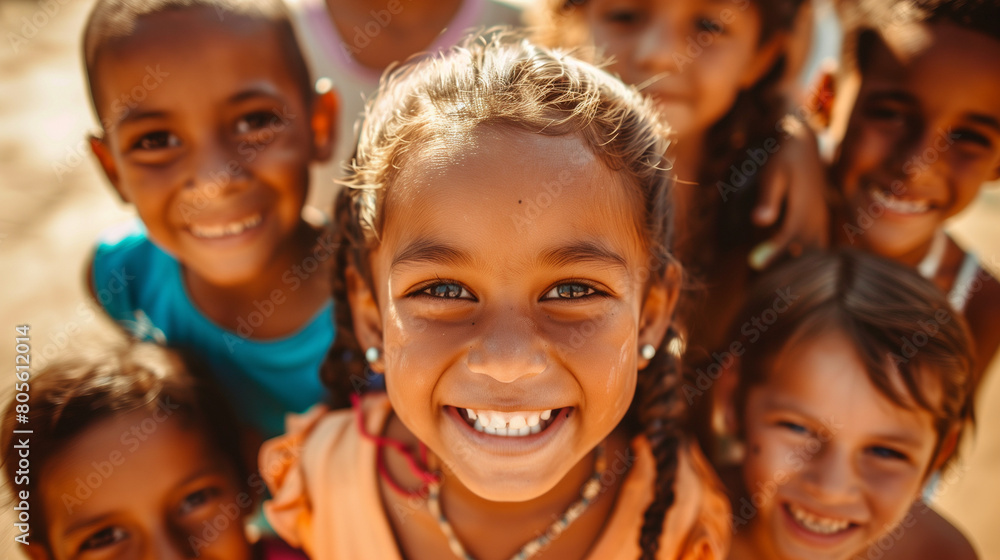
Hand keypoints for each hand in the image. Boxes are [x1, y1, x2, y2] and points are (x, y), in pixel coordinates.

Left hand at [748, 116, 830, 269]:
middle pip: (802, 253)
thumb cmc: (782, 156)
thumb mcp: (772, 174)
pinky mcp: (820, 218)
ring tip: (773, 279)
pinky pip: (816, 245)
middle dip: (785, 268)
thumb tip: (759, 221)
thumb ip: (767, 198)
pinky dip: (804, 257)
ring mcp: (820, 219)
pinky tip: (789, 265)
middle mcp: (815, 218)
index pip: (787, 241)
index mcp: (802, 210)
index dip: (772, 256)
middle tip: (762, 284)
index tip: (755, 267)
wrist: (802, 141)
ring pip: (812, 251)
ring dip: (796, 265)